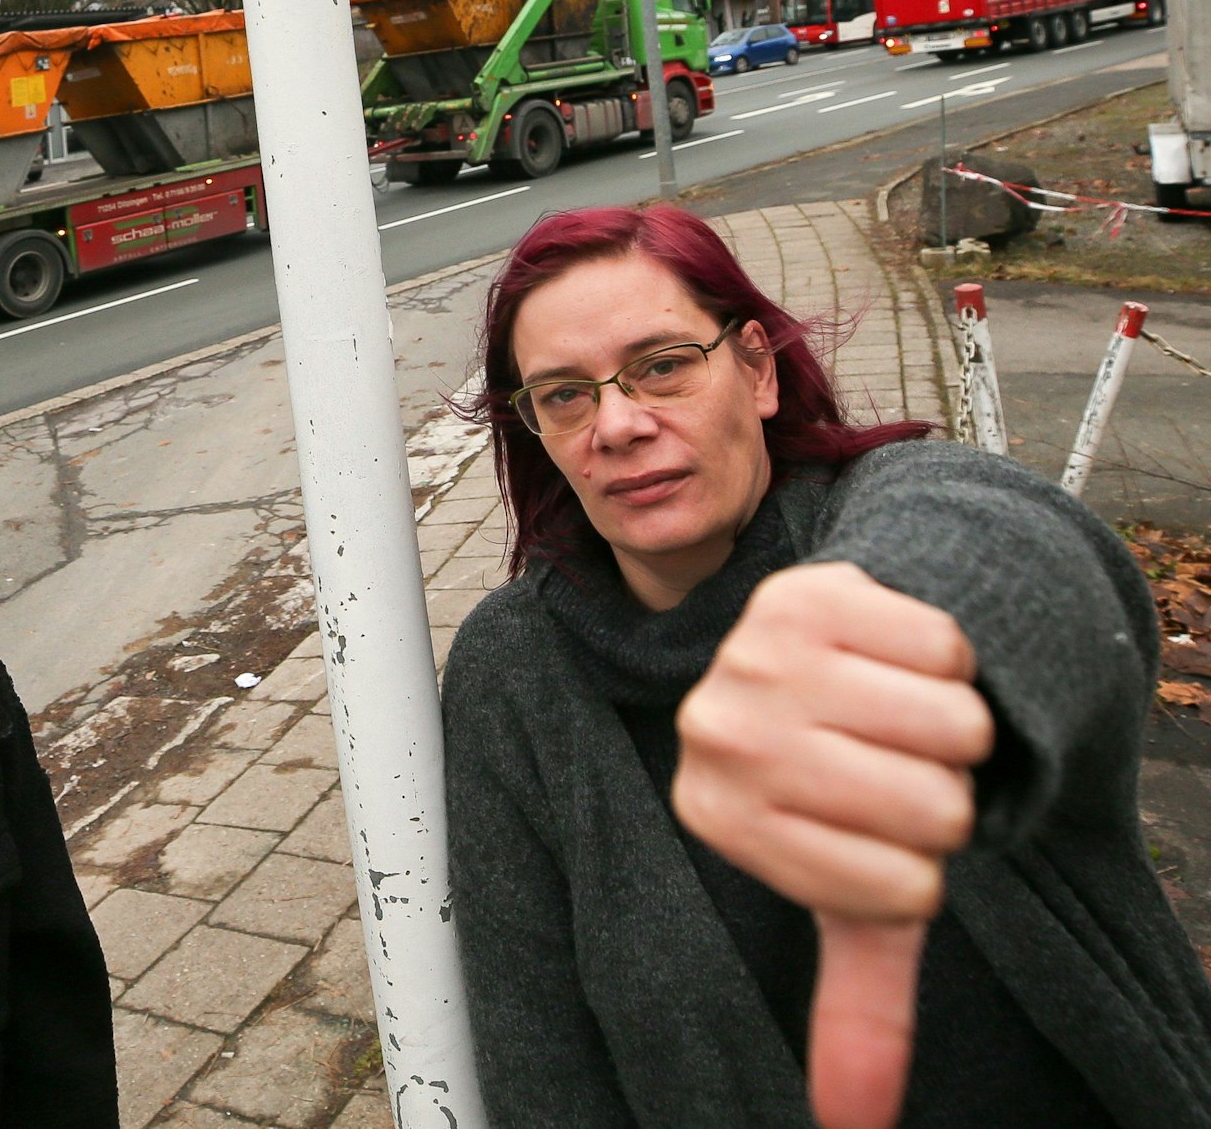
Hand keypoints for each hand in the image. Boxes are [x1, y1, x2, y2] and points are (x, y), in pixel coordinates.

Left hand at [672, 562, 994, 1128]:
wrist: (813, 650)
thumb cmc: (840, 784)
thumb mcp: (849, 894)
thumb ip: (853, 1011)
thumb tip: (853, 1127)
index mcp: (718, 818)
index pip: (902, 886)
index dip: (918, 863)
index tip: (870, 829)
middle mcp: (715, 734)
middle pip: (932, 806)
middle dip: (941, 793)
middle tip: (887, 764)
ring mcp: (750, 655)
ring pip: (951, 725)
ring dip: (952, 725)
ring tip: (891, 713)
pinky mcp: (804, 591)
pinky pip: (945, 647)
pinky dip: (945, 656)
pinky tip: (889, 655)